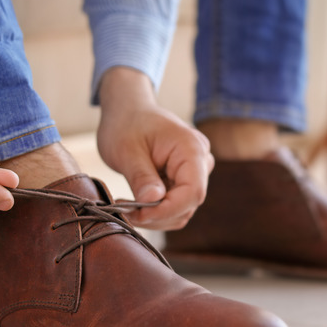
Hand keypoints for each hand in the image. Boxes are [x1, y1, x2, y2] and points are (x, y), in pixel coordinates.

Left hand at [97, 67, 213, 229]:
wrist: (128, 111)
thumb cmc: (126, 124)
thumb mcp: (127, 151)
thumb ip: (141, 177)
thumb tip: (151, 202)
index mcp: (191, 148)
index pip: (192, 192)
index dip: (167, 209)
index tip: (139, 215)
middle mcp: (200, 160)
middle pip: (188, 204)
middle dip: (158, 214)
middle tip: (126, 212)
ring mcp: (194, 171)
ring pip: (182, 209)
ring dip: (156, 215)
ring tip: (128, 207)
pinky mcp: (184, 179)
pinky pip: (176, 204)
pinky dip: (156, 210)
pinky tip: (136, 203)